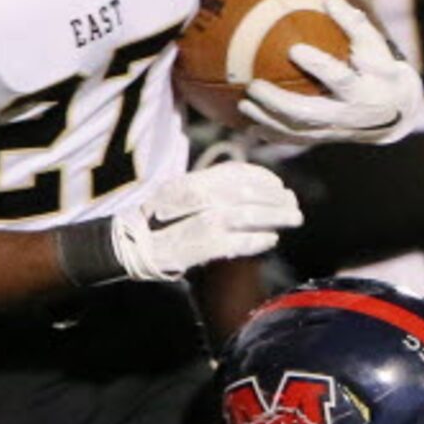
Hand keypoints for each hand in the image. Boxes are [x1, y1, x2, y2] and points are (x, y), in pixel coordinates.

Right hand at [112, 163, 300, 280]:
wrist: (130, 250)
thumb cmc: (162, 224)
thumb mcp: (181, 196)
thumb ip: (212, 189)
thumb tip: (258, 187)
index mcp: (187, 182)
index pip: (232, 173)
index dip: (261, 177)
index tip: (279, 184)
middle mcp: (189, 198)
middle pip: (242, 193)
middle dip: (273, 198)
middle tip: (293, 204)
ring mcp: (192, 223)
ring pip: (242, 215)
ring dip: (273, 216)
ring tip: (292, 219)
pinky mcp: (196, 250)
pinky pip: (234, 243)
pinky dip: (256, 240)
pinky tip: (272, 239)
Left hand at [238, 0, 422, 144]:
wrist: (393, 111)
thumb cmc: (379, 69)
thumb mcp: (375, 46)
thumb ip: (353, 24)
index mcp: (363, 89)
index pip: (340, 78)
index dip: (318, 65)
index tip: (295, 49)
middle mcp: (347, 114)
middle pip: (309, 112)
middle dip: (278, 102)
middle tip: (254, 86)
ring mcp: (334, 131)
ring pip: (297, 131)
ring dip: (268, 119)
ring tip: (244, 105)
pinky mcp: (325, 138)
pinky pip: (295, 140)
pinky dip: (273, 134)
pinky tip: (252, 128)